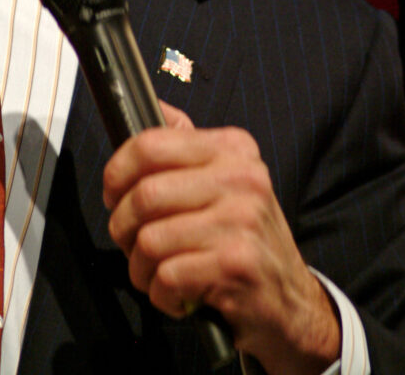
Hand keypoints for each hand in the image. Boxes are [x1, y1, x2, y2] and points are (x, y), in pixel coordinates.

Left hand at [103, 102, 340, 374]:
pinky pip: (167, 277)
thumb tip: (153, 108)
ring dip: (140, 267)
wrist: (291, 297)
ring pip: (150, 240)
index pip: (151, 143)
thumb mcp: (226, 177)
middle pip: (144, 195)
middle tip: (130, 241)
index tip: (113, 193)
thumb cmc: (243, 235)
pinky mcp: (236, 264)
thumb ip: (187, 144)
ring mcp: (242, 220)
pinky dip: (161, 294)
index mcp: (232, 148)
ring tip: (155, 271)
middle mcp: (241, 177)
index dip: (117, 171)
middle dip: (122, 226)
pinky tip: (178, 293)